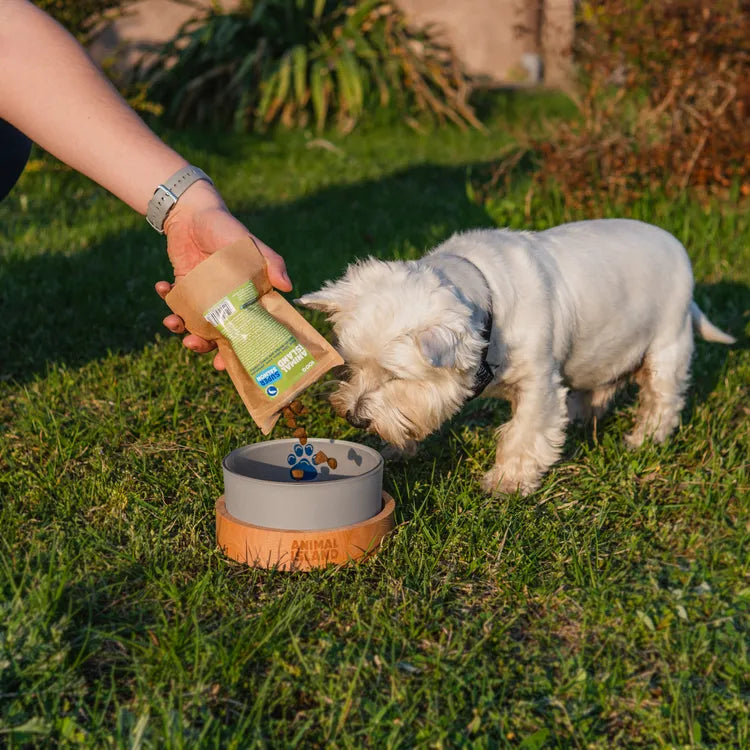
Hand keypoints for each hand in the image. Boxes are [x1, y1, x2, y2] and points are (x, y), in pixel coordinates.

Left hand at [154, 181, 291, 369]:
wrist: (192, 212)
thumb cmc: (226, 227)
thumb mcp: (250, 244)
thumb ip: (271, 262)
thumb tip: (288, 287)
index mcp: (248, 297)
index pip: (248, 330)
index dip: (240, 350)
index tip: (227, 362)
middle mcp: (228, 302)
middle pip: (220, 335)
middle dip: (205, 347)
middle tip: (193, 346)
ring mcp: (205, 298)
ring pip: (196, 326)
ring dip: (182, 330)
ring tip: (173, 323)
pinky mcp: (185, 289)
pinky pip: (176, 305)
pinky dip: (167, 302)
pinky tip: (162, 288)